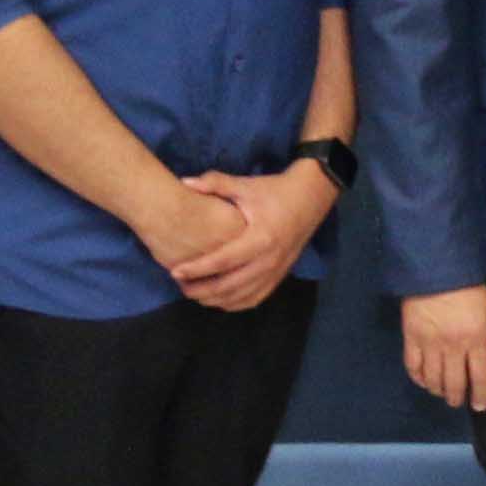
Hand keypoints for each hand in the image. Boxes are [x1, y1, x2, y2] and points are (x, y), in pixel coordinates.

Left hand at [168, 161, 334, 309]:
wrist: (310, 197)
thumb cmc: (274, 191)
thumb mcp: (246, 185)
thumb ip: (215, 183)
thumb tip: (184, 182)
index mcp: (260, 237)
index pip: (223, 260)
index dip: (197, 268)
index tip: (175, 271)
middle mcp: (269, 259)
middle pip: (230, 286)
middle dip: (201, 289)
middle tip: (180, 285)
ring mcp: (276, 271)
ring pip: (241, 297)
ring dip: (216, 299)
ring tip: (194, 293)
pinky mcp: (280, 276)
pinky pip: (255, 299)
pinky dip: (234, 303)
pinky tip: (218, 300)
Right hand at [403, 284, 485, 412]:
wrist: (437, 268)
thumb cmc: (469, 288)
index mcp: (477, 338)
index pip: (481, 376)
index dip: (481, 395)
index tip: (480, 406)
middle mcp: (454, 346)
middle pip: (455, 383)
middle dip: (457, 397)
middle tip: (457, 401)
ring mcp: (431, 343)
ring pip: (433, 379)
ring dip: (438, 390)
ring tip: (441, 392)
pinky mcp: (411, 337)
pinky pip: (413, 366)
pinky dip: (417, 378)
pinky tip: (423, 381)